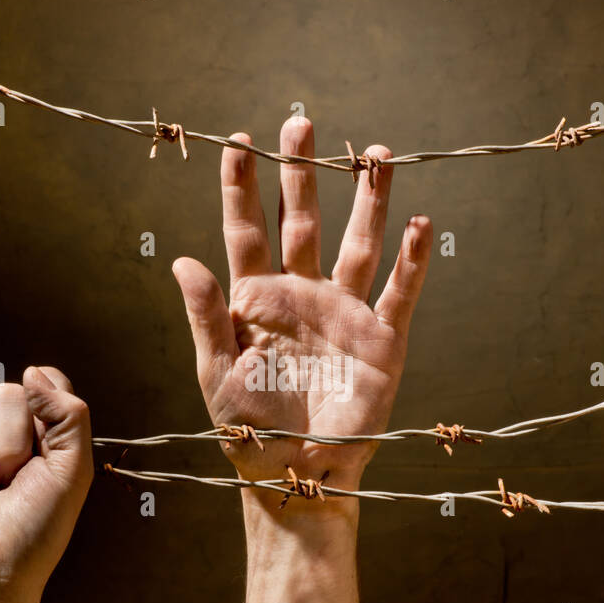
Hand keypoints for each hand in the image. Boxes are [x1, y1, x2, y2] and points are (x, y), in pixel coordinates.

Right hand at [0, 366, 92, 602]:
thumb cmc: (35, 529)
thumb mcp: (73, 472)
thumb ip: (70, 415)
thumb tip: (32, 371)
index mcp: (40, 434)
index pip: (42, 383)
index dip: (42, 409)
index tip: (42, 450)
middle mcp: (0, 431)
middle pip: (5, 391)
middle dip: (9, 441)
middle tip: (7, 483)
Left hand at [172, 117, 432, 494]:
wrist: (297, 478)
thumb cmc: (249, 433)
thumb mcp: (216, 374)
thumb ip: (205, 316)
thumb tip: (182, 261)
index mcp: (257, 301)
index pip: (248, 231)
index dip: (243, 188)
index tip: (237, 143)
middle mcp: (302, 296)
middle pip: (305, 222)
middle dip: (303, 174)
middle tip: (302, 124)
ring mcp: (344, 314)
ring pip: (359, 243)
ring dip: (369, 201)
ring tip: (376, 155)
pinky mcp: (382, 340)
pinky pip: (401, 292)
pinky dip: (412, 261)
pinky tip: (421, 225)